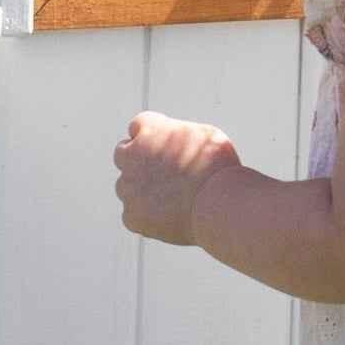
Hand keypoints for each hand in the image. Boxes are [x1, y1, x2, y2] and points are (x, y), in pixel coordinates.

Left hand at [116, 110, 239, 247]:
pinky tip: (169, 218)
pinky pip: (132, 214)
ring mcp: (128, 187)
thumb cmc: (220, 168)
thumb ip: (181, 135)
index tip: (163, 147)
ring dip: (141, 190)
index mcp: (149, 129)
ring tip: (171, 200)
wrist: (220, 204)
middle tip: (161, 173)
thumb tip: (176, 142)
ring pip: (126, 186)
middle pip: (124, 154)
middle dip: (138, 161)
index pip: (139, 126)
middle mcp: (130, 155)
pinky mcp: (132, 215)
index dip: (153, 137)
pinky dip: (146, 217)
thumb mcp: (207, 136)